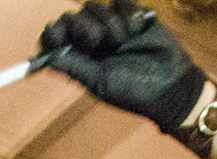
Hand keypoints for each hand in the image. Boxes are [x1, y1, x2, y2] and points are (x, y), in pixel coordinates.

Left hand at [41, 2, 204, 135]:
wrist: (172, 85)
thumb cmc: (135, 91)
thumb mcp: (100, 83)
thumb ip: (73, 67)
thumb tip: (43, 58)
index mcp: (79, 58)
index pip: (53, 37)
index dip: (53, 32)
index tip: (60, 35)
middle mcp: (90, 40)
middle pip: (71, 17)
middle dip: (83, 27)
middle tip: (101, 42)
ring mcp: (110, 25)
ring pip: (93, 6)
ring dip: (107, 22)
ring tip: (124, 41)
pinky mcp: (131, 14)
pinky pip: (119, 0)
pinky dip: (126, 13)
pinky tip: (137, 29)